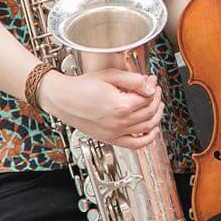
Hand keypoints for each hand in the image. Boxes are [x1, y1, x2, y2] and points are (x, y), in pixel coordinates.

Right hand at [39, 68, 163, 149]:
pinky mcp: (111, 138)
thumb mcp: (109, 76)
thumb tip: (150, 86)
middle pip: (150, 111)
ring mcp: (115, 132)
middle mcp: (119, 122)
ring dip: (156, 115)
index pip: (147, 97)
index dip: (152, 86)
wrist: (63, 99)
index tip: (150, 80)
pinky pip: (135, 144)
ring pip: (147, 127)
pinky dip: (148, 139)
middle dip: (155, 98)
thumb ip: (133, 80)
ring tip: (156, 104)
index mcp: (120, 105)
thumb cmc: (82, 87)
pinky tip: (153, 130)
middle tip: (153, 89)